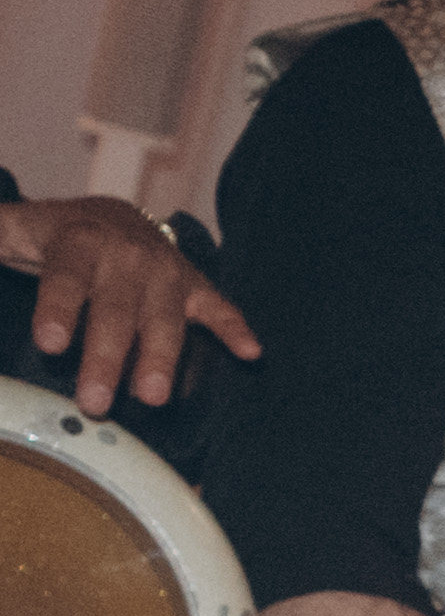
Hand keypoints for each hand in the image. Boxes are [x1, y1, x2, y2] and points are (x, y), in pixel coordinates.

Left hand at [6, 196, 260, 413]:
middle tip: (97, 401)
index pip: (68, 277)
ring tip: (154, 396)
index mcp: (79, 239)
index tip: (49, 343)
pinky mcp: (195, 287)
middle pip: (118, 309)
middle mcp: (129, 254)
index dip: (60, 308)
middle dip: (108, 355)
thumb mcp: (11, 230)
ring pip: (166, 317)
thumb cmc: (52, 235)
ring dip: (162, 356)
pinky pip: (219, 307)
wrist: (110, 215)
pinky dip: (235, 329)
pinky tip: (250, 353)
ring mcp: (167, 272)